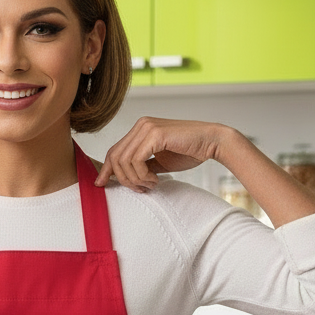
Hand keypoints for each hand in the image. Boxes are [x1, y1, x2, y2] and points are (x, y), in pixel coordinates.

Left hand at [95, 117, 229, 191]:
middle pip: (115, 158)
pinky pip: (136, 161)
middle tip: (141, 189)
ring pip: (124, 161)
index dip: (106, 170)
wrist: (212, 142)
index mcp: (140, 129)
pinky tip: (155, 179)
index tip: (102, 185)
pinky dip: (143, 176)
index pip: (114, 151)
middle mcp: (141, 125)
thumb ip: (140, 166)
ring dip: (136, 180)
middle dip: (124, 180)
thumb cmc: (189, 151)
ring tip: (151, 184)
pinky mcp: (155, 134)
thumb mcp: (158, 162)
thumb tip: (122, 178)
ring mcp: (147, 127)